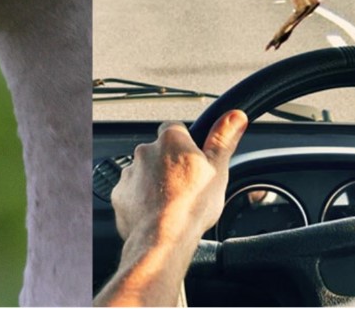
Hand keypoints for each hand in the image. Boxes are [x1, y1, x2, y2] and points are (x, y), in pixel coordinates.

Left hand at [95, 111, 247, 306]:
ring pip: (144, 173)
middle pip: (159, 152)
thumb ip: (223, 139)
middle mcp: (145, 152)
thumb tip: (235, 116)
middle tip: (186, 185)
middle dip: (169, 165)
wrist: (162, 238)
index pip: (175, 128)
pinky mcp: (119, 196)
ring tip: (171, 203)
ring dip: (155, 183)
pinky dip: (141, 201)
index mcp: (171, 141)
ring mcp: (129, 174)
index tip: (194, 157)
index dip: (185, 142)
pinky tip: (156, 214)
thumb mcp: (218, 169)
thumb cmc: (191, 205)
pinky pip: (131, 193)